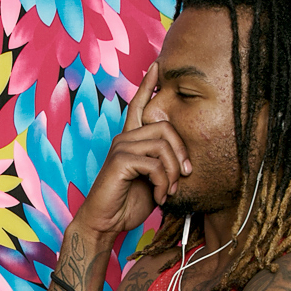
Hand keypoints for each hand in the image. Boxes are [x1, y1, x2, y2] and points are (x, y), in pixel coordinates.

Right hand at [73, 61, 191, 239]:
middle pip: (165, 126)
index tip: (157, 66)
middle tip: (184, 176)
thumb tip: (186, 163)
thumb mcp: (153, 181)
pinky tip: (161, 196)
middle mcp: (124, 139)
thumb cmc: (127, 205)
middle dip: (181, 153)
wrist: (104, 224)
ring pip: (163, 145)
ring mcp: (121, 148)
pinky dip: (164, 183)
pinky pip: (155, 164)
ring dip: (174, 172)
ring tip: (170, 190)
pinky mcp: (120, 162)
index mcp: (130, 140)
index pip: (139, 105)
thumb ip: (164, 166)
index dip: (148, 85)